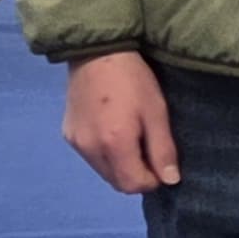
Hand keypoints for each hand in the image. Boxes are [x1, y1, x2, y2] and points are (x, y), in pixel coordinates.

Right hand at [63, 49, 177, 194]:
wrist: (96, 52)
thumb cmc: (133, 80)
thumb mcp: (156, 112)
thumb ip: (162, 150)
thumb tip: (170, 180)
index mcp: (114, 144)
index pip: (132, 185)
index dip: (151, 181)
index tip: (161, 165)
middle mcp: (90, 149)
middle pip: (116, 182)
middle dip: (136, 175)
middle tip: (148, 151)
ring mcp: (76, 143)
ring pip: (103, 171)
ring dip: (120, 166)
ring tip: (131, 139)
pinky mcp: (68, 134)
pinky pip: (90, 157)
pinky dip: (105, 154)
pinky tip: (112, 131)